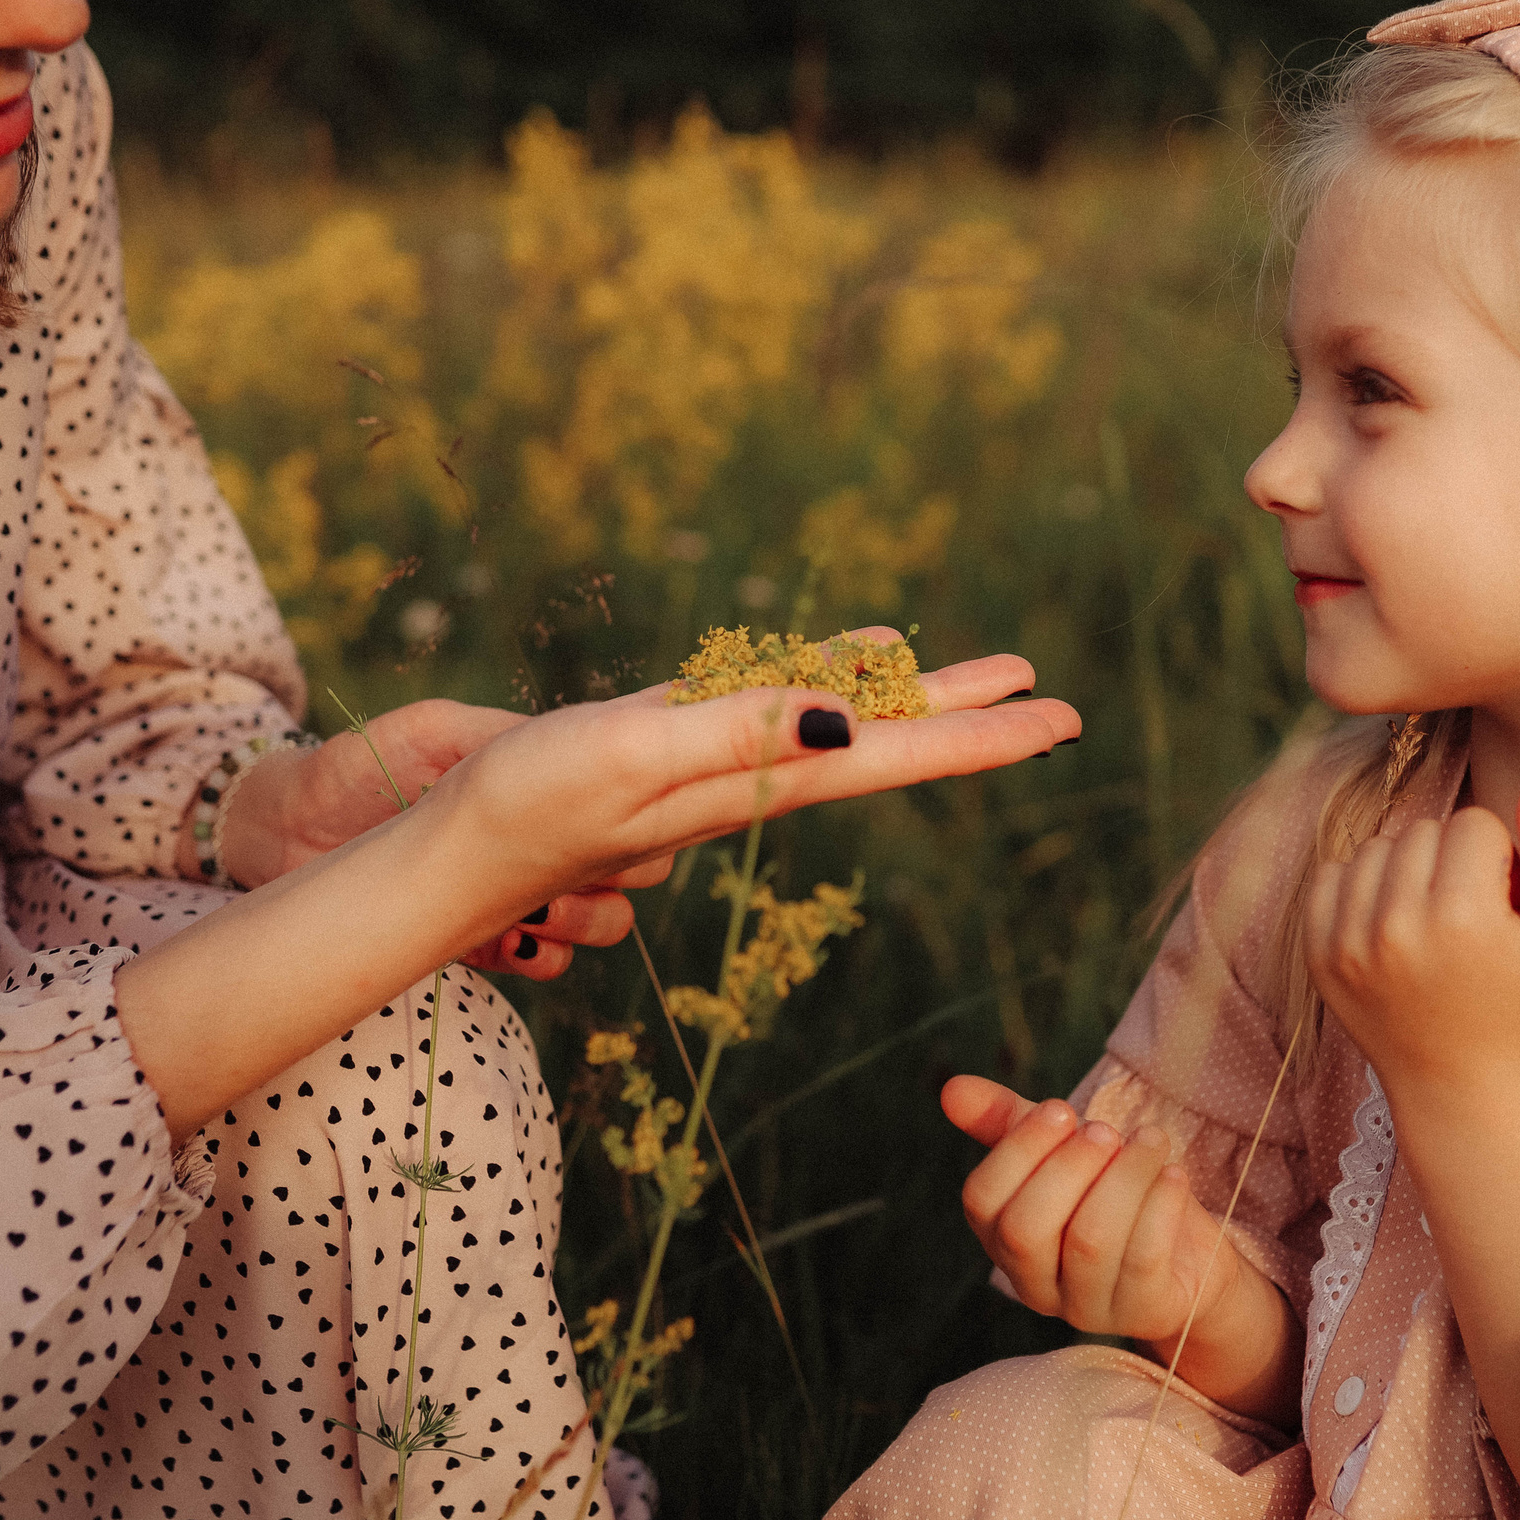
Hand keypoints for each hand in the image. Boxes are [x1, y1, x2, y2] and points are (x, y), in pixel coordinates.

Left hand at [209, 700, 663, 980]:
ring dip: (587, 917)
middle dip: (621, 867)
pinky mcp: (481, 940)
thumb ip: (498, 735)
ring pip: (603, 920)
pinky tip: (515, 942)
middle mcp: (541, 841)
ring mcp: (516, 893)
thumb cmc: (355, 764)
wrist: (282, 829)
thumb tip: (575, 740)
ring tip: (543, 911)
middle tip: (580, 863)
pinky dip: (543, 958)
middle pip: (634, 864)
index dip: (633, 807)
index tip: (614, 809)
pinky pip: (545, 962)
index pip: (623, 797)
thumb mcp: (428, 731)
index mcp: (537, 784)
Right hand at [425, 646, 1078, 919]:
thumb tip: (850, 721)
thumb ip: (738, 735)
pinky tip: (856, 665)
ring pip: (844, 722)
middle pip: (890, 742)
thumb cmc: (534, 805)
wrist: (459, 853)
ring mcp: (720, 766)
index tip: (1059, 722)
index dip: (979, 737)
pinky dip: (835, 679)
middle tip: (1060, 704)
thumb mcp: (637, 756)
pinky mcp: (679, 747)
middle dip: (975, 720)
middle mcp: (756, 777)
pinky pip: (781, 706)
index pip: (894, 755)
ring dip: (918, 702)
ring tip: (988, 677)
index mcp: (759, 781)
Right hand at [943, 1074, 1223, 1341]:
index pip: (981, 1200)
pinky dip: (1160, 1205)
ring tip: (1151, 1140)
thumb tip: (952, 1089)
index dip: (1018, 1149)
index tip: (1061, 1110)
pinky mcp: (1143, 1311)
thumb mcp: (1062, 1152)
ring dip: (1124, 1177)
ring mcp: (1089, 1306)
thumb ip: (1008, 1122)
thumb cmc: (1112, 1195)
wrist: (1190, 1258)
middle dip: (1067, 1168)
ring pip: (1089, 1243)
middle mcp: (1037, 1283)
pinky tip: (1173, 1173)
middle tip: (1105, 1131)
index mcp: (1003, 1240)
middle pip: (1025, 1231)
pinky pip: (1144, 1258)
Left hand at [1306, 776, 1519, 1103]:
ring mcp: (1348, 942)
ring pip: (1377, 846)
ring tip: (1430, 918)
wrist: (1459, 1081)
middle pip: (1423, 829)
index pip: (1474, 822)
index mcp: (1464, 920)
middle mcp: (1398, 928)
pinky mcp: (1318, 953)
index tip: (1501, 901)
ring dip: (1405, 869)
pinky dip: (1362, 887)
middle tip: (1467, 913)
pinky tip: (1391, 923)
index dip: (1497, 855)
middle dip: (1451, 858)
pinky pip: (1332, 873)